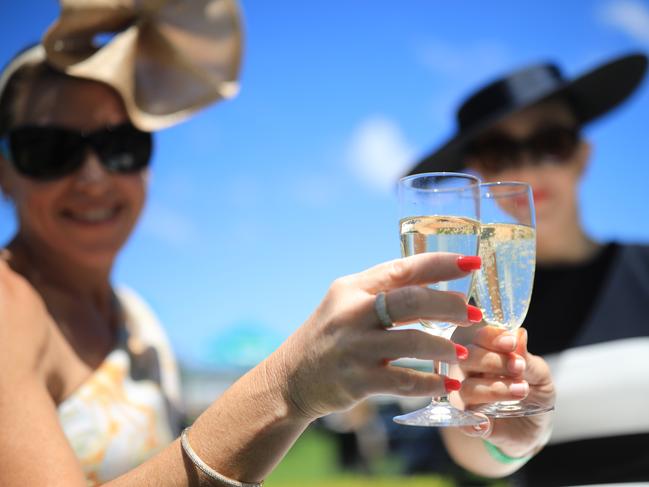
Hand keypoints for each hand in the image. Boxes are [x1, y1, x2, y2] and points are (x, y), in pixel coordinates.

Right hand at [271, 252, 482, 419]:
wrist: (290, 378)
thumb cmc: (329, 337)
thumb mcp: (346, 304)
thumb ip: (382, 293)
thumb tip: (436, 285)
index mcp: (352, 288)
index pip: (402, 268)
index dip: (441, 264)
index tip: (473, 264)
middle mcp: (352, 313)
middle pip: (412, 301)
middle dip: (450, 306)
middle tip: (474, 314)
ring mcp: (354, 347)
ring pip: (413, 342)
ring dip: (444, 348)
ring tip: (461, 353)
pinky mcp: (356, 381)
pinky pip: (405, 381)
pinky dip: (430, 383)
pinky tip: (445, 384)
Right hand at [454, 326, 554, 456]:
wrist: (537, 427)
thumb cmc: (536, 393)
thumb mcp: (540, 376)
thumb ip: (527, 359)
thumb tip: (520, 334)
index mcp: (486, 353)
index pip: (479, 338)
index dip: (491, 338)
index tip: (511, 342)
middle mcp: (470, 372)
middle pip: (466, 359)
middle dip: (492, 362)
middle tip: (519, 368)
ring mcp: (467, 398)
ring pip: (465, 389)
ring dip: (493, 389)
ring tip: (522, 391)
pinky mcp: (468, 423)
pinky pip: (461, 420)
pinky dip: (472, 422)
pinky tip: (485, 422)